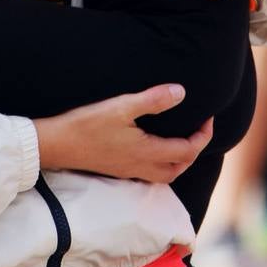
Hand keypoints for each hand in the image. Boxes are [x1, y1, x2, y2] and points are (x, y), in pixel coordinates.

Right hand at [34, 83, 212, 182]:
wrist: (58, 145)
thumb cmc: (88, 124)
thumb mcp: (121, 106)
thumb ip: (152, 100)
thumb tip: (181, 92)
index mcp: (148, 152)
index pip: (188, 149)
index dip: (203, 135)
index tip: (208, 117)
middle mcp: (142, 166)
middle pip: (180, 167)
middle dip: (195, 150)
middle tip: (199, 129)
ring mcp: (129, 170)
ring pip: (166, 174)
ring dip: (180, 160)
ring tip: (181, 139)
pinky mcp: (118, 169)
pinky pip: (151, 173)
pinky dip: (162, 163)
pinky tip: (152, 148)